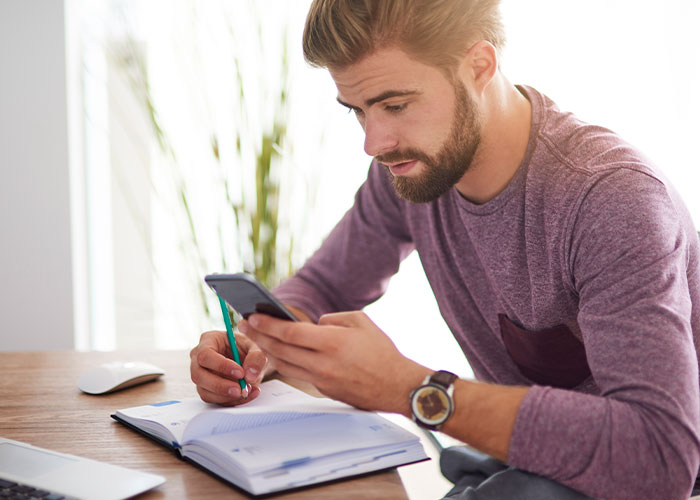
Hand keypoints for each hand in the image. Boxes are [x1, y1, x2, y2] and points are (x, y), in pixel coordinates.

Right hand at [189, 330, 268, 405]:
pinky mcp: (206, 390)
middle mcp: (198, 358)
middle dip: (220, 386)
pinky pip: (214, 400)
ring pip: (204, 391)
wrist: (247, 361)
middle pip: (199, 375)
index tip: (240, 373)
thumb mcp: (254, 347)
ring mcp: (200, 376)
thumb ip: (256, 358)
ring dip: (226, 396)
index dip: (221, 366)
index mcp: (208, 341)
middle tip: (240, 390)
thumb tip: (249, 376)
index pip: (205, 355)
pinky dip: (231, 401)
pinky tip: (247, 395)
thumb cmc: (245, 349)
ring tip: (247, 392)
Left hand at [238, 311, 429, 413]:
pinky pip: (298, 373)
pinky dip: (285, 362)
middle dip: (259, 336)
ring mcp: (321, 380)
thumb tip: (315, 324)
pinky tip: (278, 353)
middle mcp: (323, 363)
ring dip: (267, 350)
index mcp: (332, 342)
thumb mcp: (361, 322)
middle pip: (281, 349)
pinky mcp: (324, 390)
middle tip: (244, 324)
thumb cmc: (382, 351)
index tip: (252, 315)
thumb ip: (333, 319)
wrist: (397, 386)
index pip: (290, 332)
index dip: (267, 324)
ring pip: (285, 364)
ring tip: (256, 337)